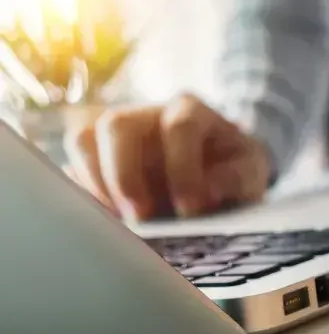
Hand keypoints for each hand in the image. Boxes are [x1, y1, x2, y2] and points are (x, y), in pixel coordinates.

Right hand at [63, 93, 270, 219]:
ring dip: (98, 186)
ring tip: (121, 222)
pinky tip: (108, 221)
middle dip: (125, 176)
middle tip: (142, 217)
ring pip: (84, 141)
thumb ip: (238, 178)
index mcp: (191, 110)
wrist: (220, 170)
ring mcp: (117, 134)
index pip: (179, 126)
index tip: (193, 207)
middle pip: (117, 125)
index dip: (184, 168)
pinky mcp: (96, 157)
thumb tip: (208, 189)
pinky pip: (72, 169)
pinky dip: (85, 196)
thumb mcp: (250, 172)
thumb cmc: (233, 170)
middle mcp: (148, 114)